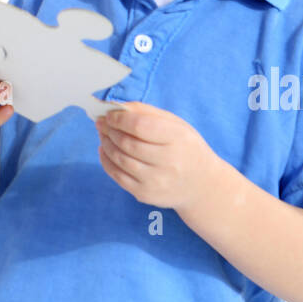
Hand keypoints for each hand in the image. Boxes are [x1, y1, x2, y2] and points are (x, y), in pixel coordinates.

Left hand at [95, 101, 219, 210]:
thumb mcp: (176, 124)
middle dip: (109, 130)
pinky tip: (105, 150)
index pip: (140, 126)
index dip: (120, 119)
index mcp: (177, 138)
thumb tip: (117, 107)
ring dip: (106, 143)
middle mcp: (168, 162)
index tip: (110, 114)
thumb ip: (147, 112)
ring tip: (103, 134)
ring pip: (119, 159)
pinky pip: (117, 176)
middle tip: (102, 123)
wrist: (201, 185)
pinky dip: (106, 161)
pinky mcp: (145, 194)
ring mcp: (156, 181)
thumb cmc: (185, 148)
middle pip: (127, 143)